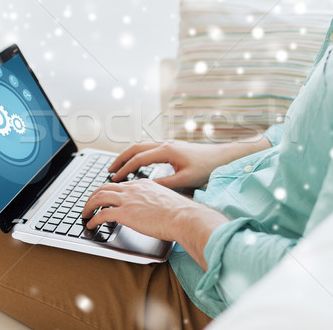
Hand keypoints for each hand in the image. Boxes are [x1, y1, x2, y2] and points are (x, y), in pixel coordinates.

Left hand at [81, 178, 228, 269]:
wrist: (183, 216)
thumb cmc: (180, 213)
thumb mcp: (165, 200)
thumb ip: (154, 201)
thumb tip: (152, 209)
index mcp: (143, 184)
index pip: (120, 185)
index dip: (109, 191)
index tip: (105, 198)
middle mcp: (133, 189)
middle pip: (104, 187)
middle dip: (93, 196)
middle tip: (89, 204)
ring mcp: (128, 200)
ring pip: (99, 198)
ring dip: (88, 206)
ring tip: (84, 214)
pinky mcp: (125, 213)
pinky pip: (102, 214)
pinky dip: (93, 219)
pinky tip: (91, 225)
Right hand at [109, 138, 271, 188]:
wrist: (223, 157)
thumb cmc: (207, 168)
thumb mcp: (184, 180)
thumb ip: (164, 184)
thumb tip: (145, 188)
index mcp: (165, 151)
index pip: (137, 159)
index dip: (124, 170)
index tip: (114, 179)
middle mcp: (165, 144)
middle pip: (135, 148)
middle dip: (120, 159)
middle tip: (109, 170)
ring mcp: (169, 144)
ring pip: (142, 146)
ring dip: (129, 155)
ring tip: (119, 165)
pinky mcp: (173, 147)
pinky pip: (149, 147)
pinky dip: (139, 153)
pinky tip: (138, 162)